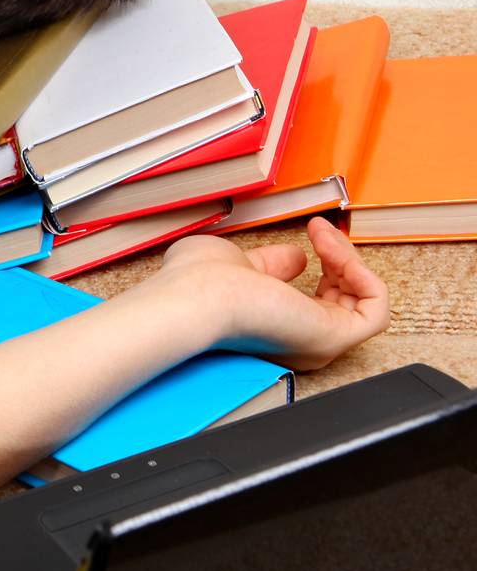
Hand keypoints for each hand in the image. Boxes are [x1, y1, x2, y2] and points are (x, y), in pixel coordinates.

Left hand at [154, 217, 389, 371]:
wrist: (195, 297)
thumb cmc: (198, 282)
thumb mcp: (241, 264)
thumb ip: (272, 264)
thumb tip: (298, 257)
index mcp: (274, 326)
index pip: (318, 300)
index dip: (324, 263)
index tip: (312, 231)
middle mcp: (298, 340)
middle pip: (345, 300)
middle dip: (340, 258)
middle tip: (321, 229)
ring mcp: (317, 342)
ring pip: (361, 302)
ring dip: (350, 260)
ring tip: (325, 234)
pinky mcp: (334, 338)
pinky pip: (375, 311)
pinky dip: (366, 276)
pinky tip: (337, 252)